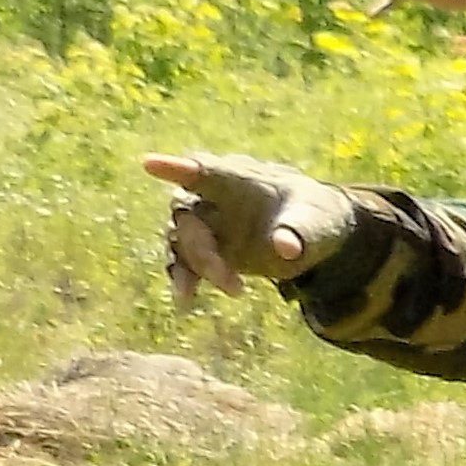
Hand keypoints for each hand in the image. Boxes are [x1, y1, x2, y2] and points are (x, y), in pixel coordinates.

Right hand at [144, 151, 351, 302]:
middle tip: (230, 282)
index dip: (175, 168)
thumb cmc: (314, 215)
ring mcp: (206, 224)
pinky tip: (184, 302)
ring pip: (182, 242)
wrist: (314, 236)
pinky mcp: (206, 250)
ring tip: (233, 291)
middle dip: (202, 249)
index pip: (202, 170)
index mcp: (236, 178)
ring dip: (195, 269)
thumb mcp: (316, 222)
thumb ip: (300, 231)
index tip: (149, 163)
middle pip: (187, 217)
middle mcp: (211, 198)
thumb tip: (286, 249)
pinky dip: (183, 280)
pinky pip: (183, 263)